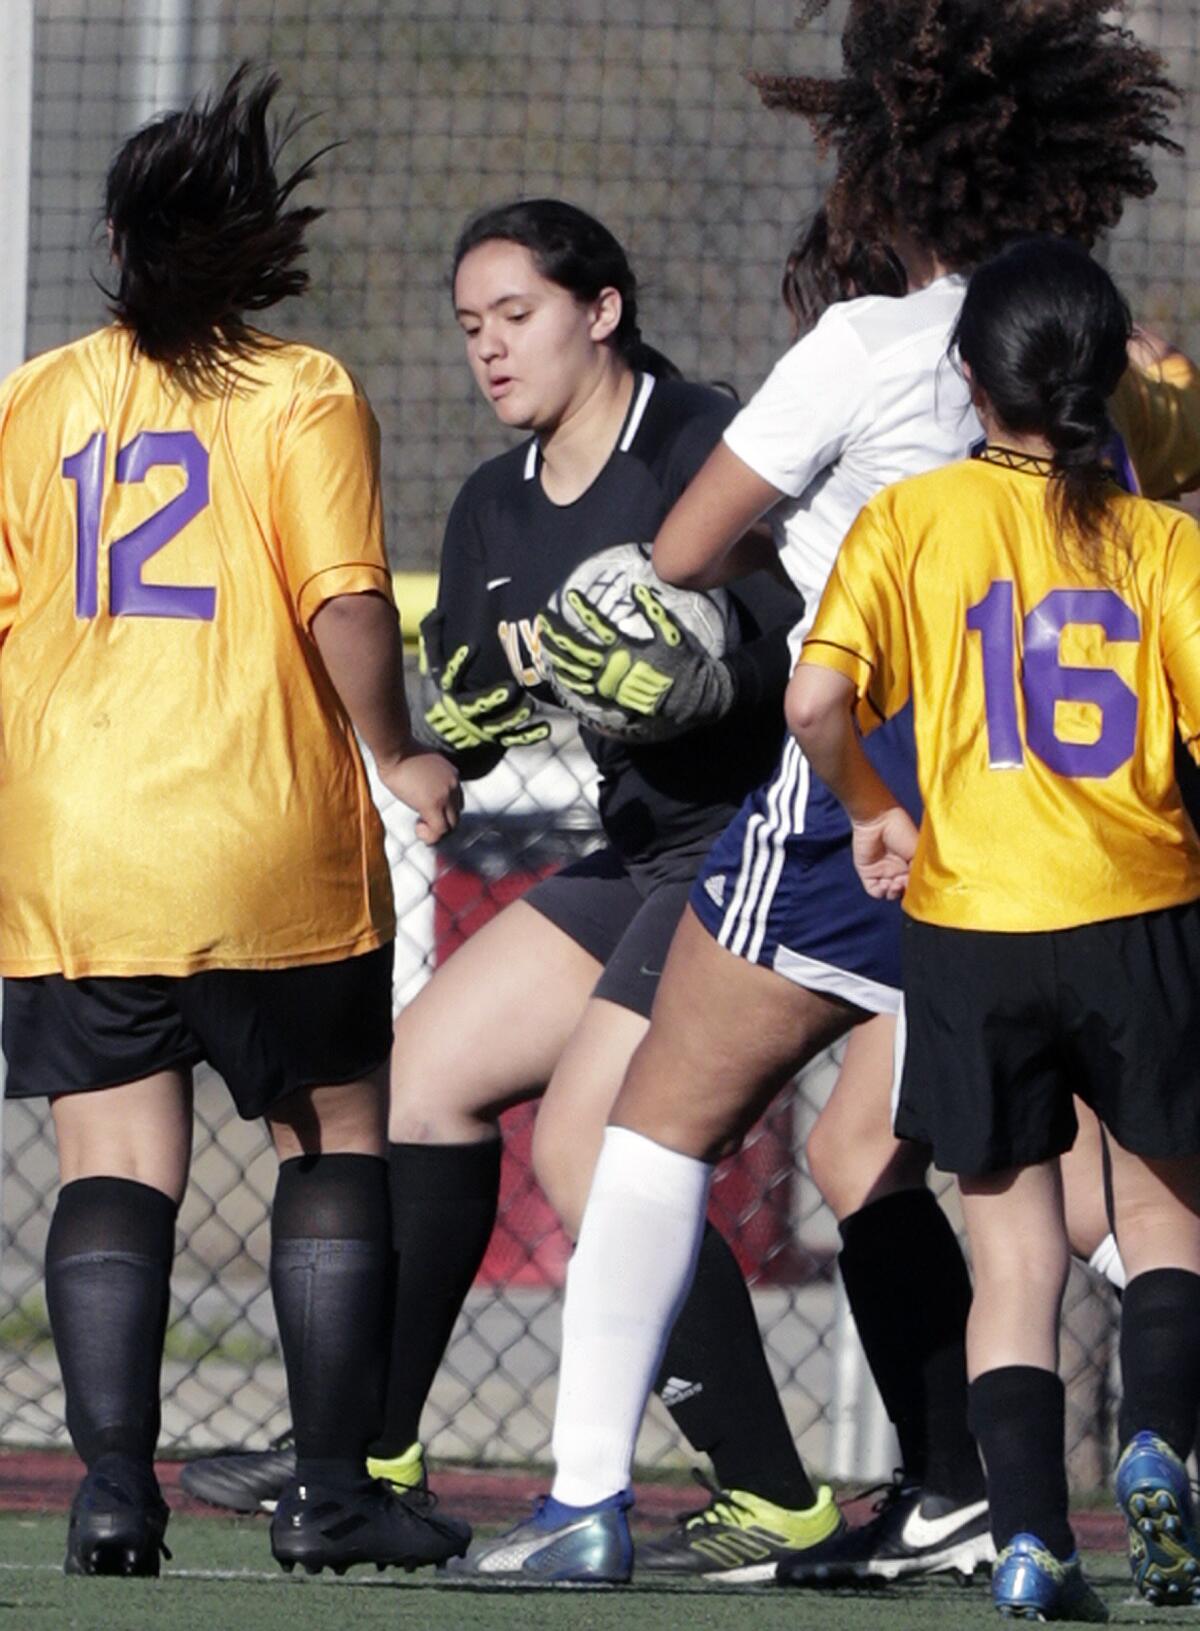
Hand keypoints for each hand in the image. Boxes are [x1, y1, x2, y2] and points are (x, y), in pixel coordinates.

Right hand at [376, 747, 461, 843]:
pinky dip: (430, 835)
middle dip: (440, 823)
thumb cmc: (400, 753)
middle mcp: (453, 785)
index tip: (426, 811)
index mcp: (452, 775)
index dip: (443, 811)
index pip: (457, 802)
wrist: (395, 747)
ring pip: (450, 825)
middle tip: (422, 822)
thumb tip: (421, 790)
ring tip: (419, 826)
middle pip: (456, 815)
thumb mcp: (424, 765)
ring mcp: (445, 795)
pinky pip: (439, 830)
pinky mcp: (433, 804)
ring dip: (435, 831)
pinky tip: (417, 828)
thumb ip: (429, 779)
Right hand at [418, 614, 549, 753]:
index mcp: (447, 692)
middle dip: (493, 698)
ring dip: (513, 716)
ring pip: (497, 724)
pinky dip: (528, 735)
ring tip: (529, 706)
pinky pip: (512, 739)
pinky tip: (545, 728)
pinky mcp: (495, 739)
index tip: (470, 648)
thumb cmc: (438, 695)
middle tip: (511, 688)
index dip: (457, 664)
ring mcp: (480, 727)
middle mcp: (463, 711)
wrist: (438, 738)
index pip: (449, 676)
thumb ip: (433, 640)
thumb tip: (437, 611)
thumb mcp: (431, 668)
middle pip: (477, 705)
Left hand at [536, 584, 732, 743]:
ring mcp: (609, 684)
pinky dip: (570, 681)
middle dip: (558, 633)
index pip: (597, 625)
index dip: (582, 609)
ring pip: (575, 670)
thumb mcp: (671, 633)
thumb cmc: (683, 663)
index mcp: (625, 649)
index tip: (569, 595)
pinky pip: (585, 690)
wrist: (688, 698)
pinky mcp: (611, 698)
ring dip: (558, 655)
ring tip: (544, 644)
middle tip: (544, 619)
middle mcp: (612, 667)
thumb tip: (639, 588)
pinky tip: (558, 674)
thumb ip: (654, 610)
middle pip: (577, 648)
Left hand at [850, 807, 917, 899]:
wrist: (879, 820)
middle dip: (904, 891)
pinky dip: (881, 892)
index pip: (914, 883)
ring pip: (889, 893)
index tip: (916, 883)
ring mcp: (882, 872)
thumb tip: (921, 886)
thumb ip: (919, 869)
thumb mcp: (917, 850)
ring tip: (894, 883)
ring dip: (893, 893)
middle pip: (902, 891)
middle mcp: (897, 870)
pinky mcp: (867, 873)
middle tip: (903, 881)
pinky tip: (885, 884)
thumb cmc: (902, 831)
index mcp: (910, 864)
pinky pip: (874, 891)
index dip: (916, 888)